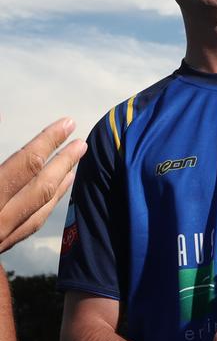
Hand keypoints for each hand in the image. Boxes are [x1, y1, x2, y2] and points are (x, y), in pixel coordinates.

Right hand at [0, 118, 86, 253]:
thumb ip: (0, 160)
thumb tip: (2, 113)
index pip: (25, 164)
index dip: (48, 140)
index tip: (67, 122)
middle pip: (40, 187)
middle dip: (64, 162)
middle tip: (83, 141)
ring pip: (38, 211)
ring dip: (60, 185)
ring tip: (75, 165)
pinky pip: (28, 227)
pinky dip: (45, 208)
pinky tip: (52, 197)